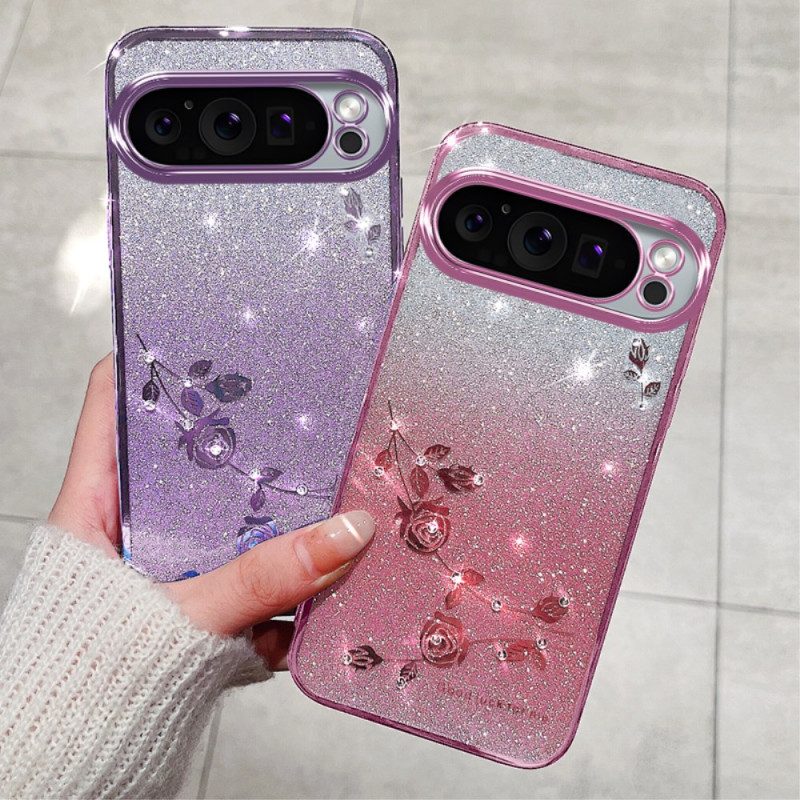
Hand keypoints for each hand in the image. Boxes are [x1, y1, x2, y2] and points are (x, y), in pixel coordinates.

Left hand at [49, 355, 374, 668]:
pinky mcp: (194, 604)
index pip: (117, 404)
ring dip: (276, 533)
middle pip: (191, 458)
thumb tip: (347, 533)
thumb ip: (263, 580)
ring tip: (321, 523)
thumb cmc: (84, 680)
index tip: (214, 336)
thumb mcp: (181, 619)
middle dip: (247, 449)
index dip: (157, 361)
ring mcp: (164, 565)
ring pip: (229, 522)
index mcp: (96, 504)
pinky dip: (276, 597)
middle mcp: (131, 524)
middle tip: (299, 422)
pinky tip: (295, 615)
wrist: (73, 763)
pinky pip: (246, 579)